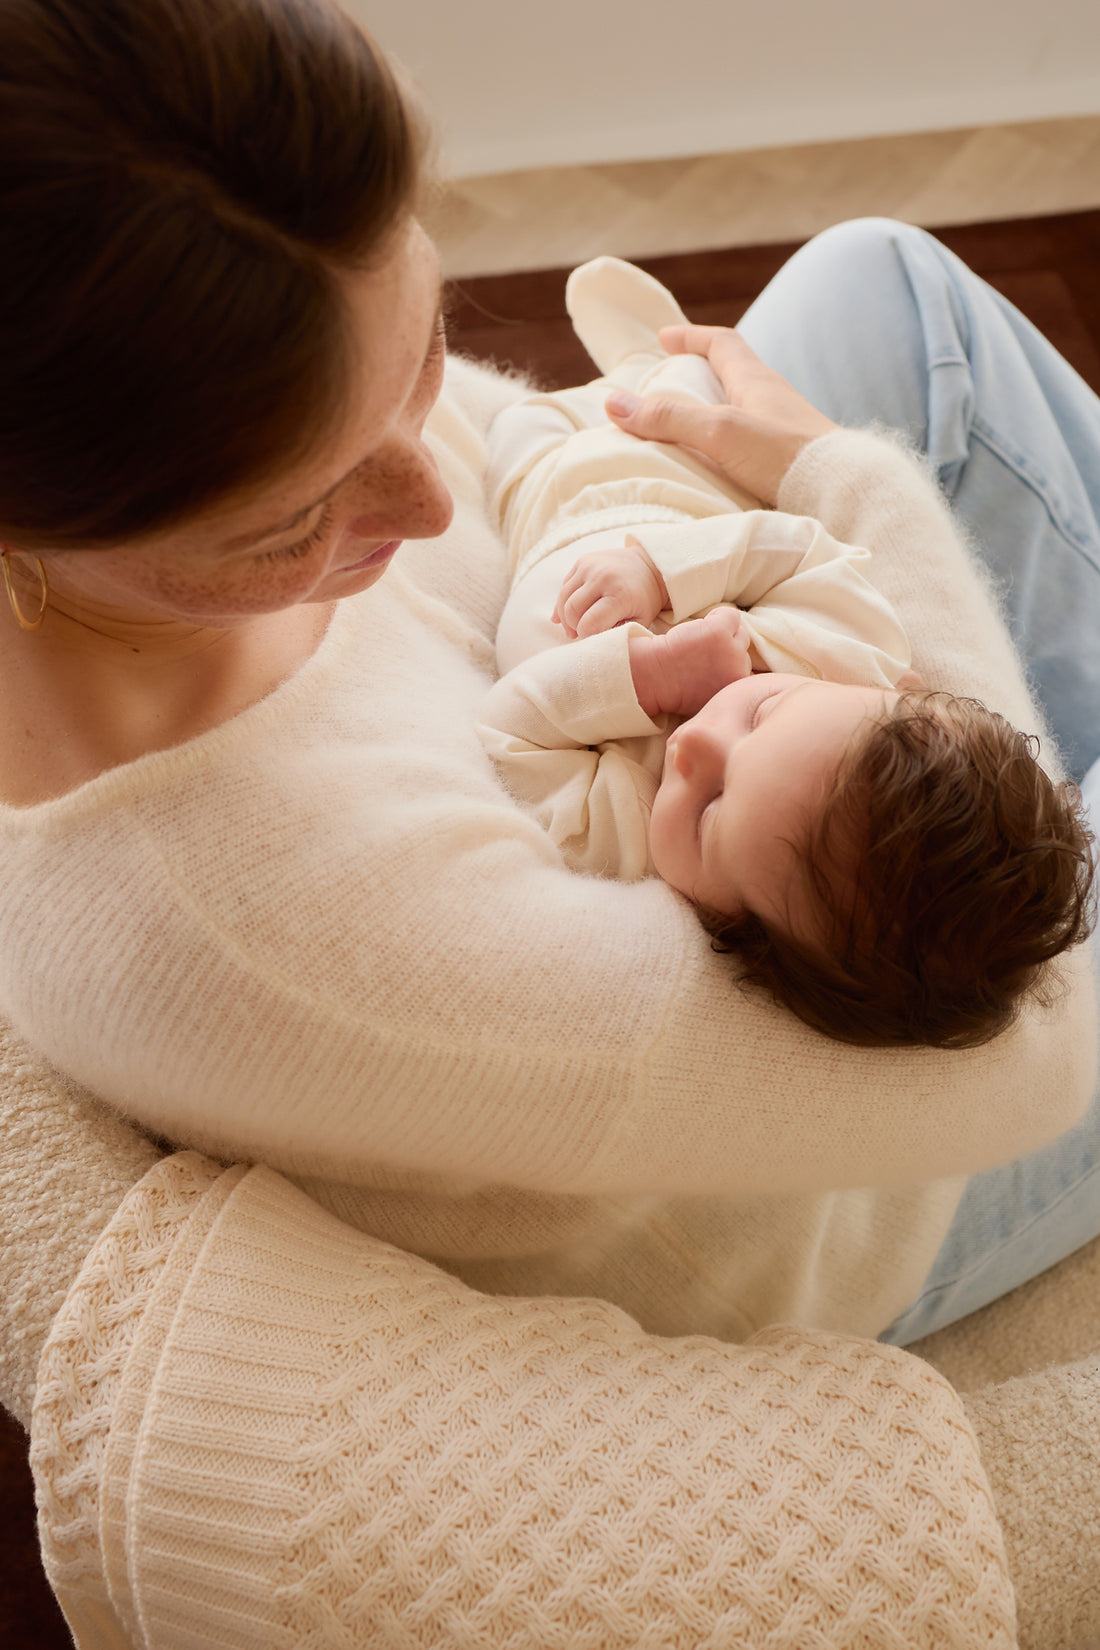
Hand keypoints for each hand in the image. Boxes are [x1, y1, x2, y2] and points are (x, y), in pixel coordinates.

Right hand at [553, 538, 669, 637]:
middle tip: (580, 632)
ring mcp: (590, 566)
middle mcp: (602, 577)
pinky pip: (565, 585)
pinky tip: (573, 610)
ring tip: (575, 623)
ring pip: (563, 597)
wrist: (649, 566)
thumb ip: (615, 633)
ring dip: (566, 615)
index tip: (591, 639)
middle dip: (573, 626)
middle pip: (571, 610)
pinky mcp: (583, 560)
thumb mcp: (638, 622)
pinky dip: (566, 600)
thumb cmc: (645, 600)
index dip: (586, 636)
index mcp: (620, 595)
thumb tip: (587, 639)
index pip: (588, 624)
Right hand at [604, 326, 836, 506]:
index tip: (665, 338)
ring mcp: (784, 432)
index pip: (722, 344)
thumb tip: (613, 403)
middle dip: (700, 376)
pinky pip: (751, 444)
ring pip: (743, 412)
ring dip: (713, 415)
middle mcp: (773, 400)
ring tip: (685, 433)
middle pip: (733, 376)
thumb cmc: (783, 456)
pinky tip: (715, 469)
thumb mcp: (718, 431)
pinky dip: (726, 447)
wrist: (842, 494)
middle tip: (670, 387)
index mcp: (757, 380)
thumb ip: (668, 418)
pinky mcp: (788, 463)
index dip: (691, 337)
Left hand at [628, 606, 753, 718]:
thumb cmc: (675, 686)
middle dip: (727, 648)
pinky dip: (717, 616)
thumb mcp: (711, 694)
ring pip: (740, 633)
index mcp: (736, 690)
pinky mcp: (719, 633)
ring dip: (722, 632)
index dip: (731, 664)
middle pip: (744, 650)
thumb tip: (742, 662)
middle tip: (701, 654)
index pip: (749, 670)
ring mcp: (732, 652)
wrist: (653, 677)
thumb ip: (729, 681)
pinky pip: (730, 615)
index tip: (711, 666)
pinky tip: (697, 629)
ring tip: (698, 643)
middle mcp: (739, 672)